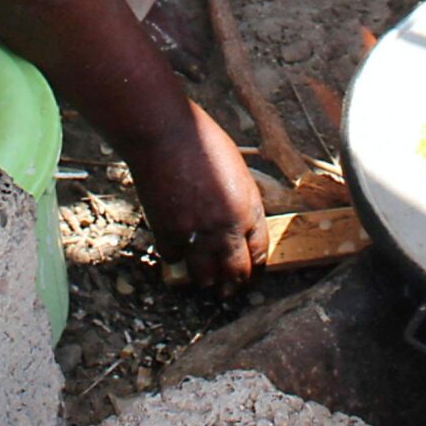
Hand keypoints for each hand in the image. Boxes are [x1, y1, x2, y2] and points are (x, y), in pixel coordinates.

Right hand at [130, 102, 269, 286]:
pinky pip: (173, 258)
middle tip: (228, 291)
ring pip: (204, 276)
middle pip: (236, 272)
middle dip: (233, 284)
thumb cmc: (203, 141)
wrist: (166, 134)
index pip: (260, 253)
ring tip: (203, 280)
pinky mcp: (169, 232)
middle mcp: (227, 228)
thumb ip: (240, 200)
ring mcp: (197, 233)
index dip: (255, 268)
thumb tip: (237, 221)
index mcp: (249, 209)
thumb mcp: (236, 170)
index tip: (249, 273)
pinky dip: (174, 256)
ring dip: (204, 279)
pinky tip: (174, 250)